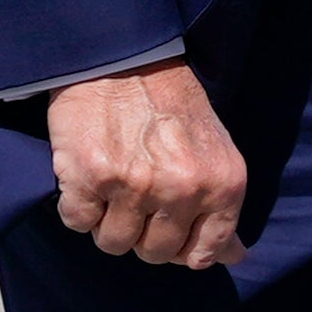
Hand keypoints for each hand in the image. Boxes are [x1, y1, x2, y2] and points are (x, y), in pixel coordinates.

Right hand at [47, 59, 247, 268]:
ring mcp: (136, 185)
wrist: (124, 54)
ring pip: (114, 244)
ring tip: (114, 177)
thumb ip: (221, 205)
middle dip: (142, 230)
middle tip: (139, 188)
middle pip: (155, 254)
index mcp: (223, 183)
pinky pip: (78, 223)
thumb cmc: (171, 102)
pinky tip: (88, 172)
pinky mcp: (91, 177)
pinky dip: (78, 205)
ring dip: (108, 219)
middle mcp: (183, 188)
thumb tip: (234, 257)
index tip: (169, 223)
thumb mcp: (214, 149)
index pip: (204, 253)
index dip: (182, 245)